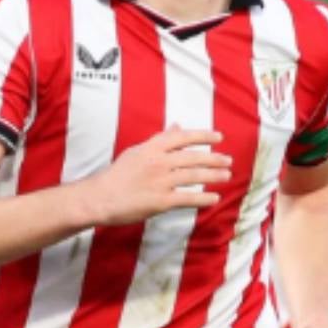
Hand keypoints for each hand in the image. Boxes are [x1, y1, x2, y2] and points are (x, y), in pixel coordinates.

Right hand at [83, 126, 230, 224]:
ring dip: (214, 176)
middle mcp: (159, 162)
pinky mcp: (160, 201)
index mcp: (152, 148)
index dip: (203, 135)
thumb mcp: (137, 151)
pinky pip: (187, 198)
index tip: (219, 136)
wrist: (99, 197)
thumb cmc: (117, 175)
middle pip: (193, 157)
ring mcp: (160, 182)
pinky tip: (214, 198)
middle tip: (228, 160)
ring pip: (194, 176)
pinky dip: (203, 198)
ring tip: (226, 176)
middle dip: (214, 158)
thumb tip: (177, 126)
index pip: (183, 137)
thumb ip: (159, 140)